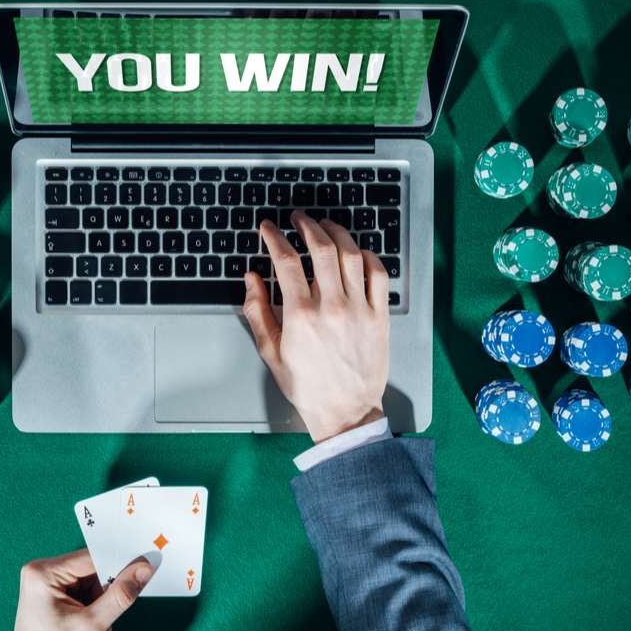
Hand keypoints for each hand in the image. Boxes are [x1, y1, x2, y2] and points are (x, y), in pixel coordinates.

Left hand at [10, 549, 154, 630]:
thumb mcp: (91, 626)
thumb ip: (120, 595)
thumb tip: (145, 568)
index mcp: (43, 573)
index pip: (92, 558)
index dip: (118, 566)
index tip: (142, 575)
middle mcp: (41, 571)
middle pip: (91, 568)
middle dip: (106, 592)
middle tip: (110, 617)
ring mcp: (44, 582)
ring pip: (89, 580)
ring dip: (101, 602)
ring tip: (99, 629)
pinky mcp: (50, 593)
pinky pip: (81, 590)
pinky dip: (92, 606)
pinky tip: (92, 626)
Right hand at [242, 210, 389, 442]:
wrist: (344, 411)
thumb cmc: (307, 386)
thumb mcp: (271, 352)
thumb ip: (257, 312)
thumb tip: (251, 278)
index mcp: (300, 315)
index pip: (285, 260)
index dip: (274, 237)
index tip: (268, 228)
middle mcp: (331, 307)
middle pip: (321, 248)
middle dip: (306, 225)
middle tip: (298, 219)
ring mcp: (359, 309)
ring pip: (350, 255)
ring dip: (336, 233)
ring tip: (325, 226)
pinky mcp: (379, 316)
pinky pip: (378, 274)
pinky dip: (367, 256)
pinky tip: (356, 251)